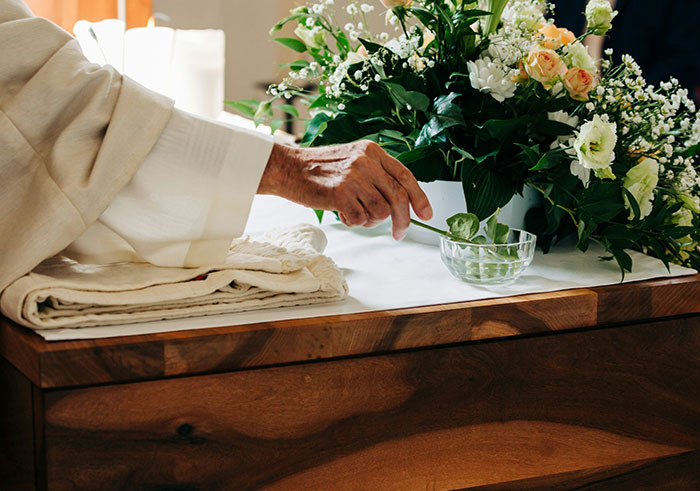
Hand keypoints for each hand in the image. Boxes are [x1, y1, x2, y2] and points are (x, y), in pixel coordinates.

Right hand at [258, 140, 432, 239]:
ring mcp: (353, 177)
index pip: (405, 176)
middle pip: (398, 198)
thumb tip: (400, 202)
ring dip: (371, 221)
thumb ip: (375, 174)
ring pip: (381, 212)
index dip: (419, 198)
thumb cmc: (320, 169)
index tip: (426, 214)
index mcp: (372, 151)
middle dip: (403, 221)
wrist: (288, 168)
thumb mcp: (352, 160)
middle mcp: (366, 162)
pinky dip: (354, 222)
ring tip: (356, 214)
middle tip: (399, 234)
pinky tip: (343, 214)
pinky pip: (360, 219)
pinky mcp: (340, 194)